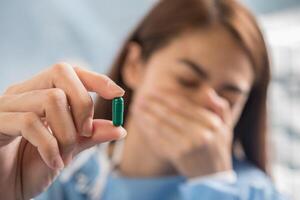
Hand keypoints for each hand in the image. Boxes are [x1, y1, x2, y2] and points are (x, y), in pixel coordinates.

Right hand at [0, 63, 126, 199]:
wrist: (3, 190)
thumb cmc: (32, 167)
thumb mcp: (68, 149)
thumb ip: (90, 136)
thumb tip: (119, 128)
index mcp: (40, 93)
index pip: (70, 71)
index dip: (96, 78)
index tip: (118, 94)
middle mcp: (23, 92)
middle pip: (61, 72)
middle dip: (83, 103)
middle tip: (86, 132)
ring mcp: (6, 105)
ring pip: (51, 99)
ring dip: (68, 133)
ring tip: (65, 156)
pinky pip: (30, 123)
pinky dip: (50, 147)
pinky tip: (54, 163)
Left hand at [131, 90, 232, 177]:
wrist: (213, 175)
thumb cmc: (217, 147)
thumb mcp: (225, 127)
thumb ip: (220, 107)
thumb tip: (208, 92)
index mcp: (211, 123)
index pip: (184, 105)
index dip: (167, 97)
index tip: (155, 90)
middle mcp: (200, 133)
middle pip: (170, 113)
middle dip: (153, 104)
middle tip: (142, 96)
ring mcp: (187, 145)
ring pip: (161, 125)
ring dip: (147, 115)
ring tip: (137, 108)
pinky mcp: (177, 155)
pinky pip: (158, 138)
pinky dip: (148, 129)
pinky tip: (141, 123)